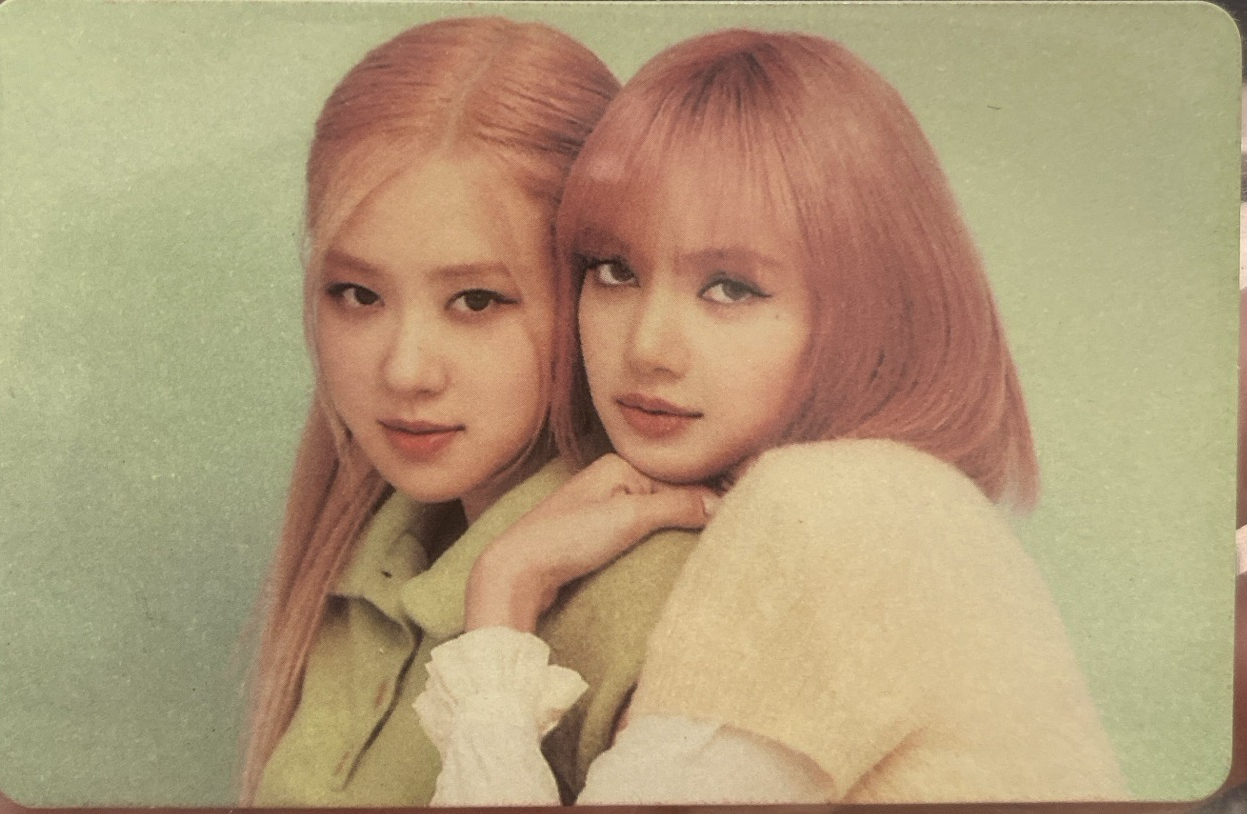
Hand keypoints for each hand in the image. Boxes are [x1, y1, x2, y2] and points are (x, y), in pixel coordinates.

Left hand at [465, 454, 718, 632]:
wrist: (516, 571)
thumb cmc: (566, 539)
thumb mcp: (628, 518)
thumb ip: (678, 506)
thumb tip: (722, 505)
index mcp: (621, 464)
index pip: (684, 478)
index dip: (716, 495)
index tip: (747, 513)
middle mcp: (615, 479)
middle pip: (675, 494)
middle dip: (703, 509)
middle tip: (737, 530)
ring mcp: (606, 506)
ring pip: (661, 513)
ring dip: (686, 526)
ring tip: (719, 539)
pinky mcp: (600, 532)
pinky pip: (645, 530)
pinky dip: (666, 538)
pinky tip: (682, 550)